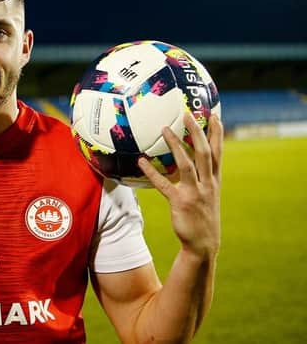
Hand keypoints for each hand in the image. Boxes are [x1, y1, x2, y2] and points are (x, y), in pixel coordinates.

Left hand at [138, 113, 223, 258]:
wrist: (203, 244)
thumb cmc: (203, 216)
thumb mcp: (209, 194)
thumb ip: (204, 177)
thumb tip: (192, 160)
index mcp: (215, 180)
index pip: (218, 152)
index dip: (217, 133)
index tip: (214, 115)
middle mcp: (208, 184)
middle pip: (204, 152)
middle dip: (197, 132)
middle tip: (188, 114)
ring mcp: (195, 193)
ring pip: (186, 164)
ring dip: (176, 145)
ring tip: (165, 129)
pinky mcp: (180, 203)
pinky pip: (164, 184)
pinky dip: (152, 172)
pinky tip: (141, 161)